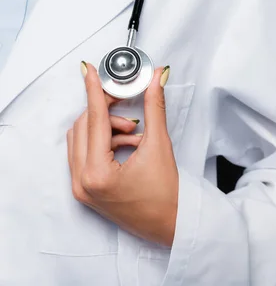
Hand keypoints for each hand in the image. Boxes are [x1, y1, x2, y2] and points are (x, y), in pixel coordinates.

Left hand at [67, 62, 177, 245]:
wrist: (171, 225)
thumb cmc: (167, 195)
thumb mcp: (160, 146)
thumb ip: (154, 109)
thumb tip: (155, 81)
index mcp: (97, 174)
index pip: (94, 120)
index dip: (94, 92)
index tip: (90, 71)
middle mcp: (82, 182)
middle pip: (83, 128)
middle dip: (106, 111)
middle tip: (127, 99)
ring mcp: (82, 188)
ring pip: (83, 140)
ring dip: (106, 128)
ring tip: (136, 132)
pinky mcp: (87, 191)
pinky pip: (87, 154)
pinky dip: (106, 143)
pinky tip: (131, 144)